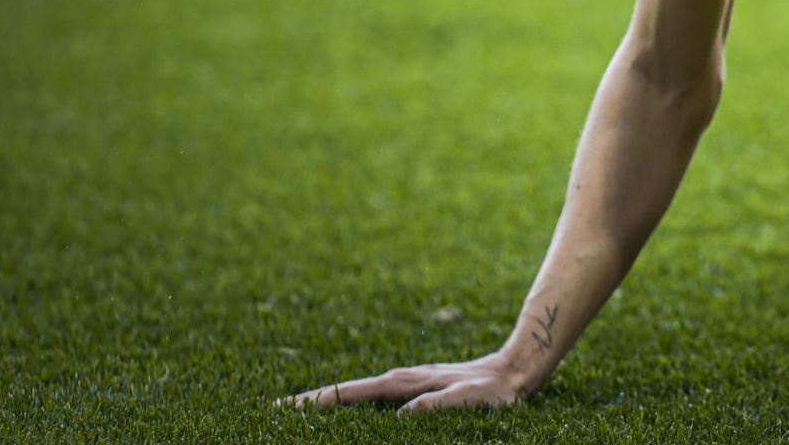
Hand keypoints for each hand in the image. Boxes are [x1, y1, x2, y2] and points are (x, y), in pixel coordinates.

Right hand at [280, 353, 529, 414]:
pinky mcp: (415, 390)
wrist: (514, 372)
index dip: (318, 403)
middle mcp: (399, 381)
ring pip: (358, 396)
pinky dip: (353, 405)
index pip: (351, 395)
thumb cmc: (492, 392)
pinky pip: (374, 399)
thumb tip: (403, 416)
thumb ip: (436, 407)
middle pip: (345, 393)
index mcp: (404, 384)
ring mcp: (407, 384)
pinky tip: (347, 416)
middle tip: (274, 414)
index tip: (285, 410)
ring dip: (329, 404)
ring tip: (299, 416)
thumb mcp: (467, 402)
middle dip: (311, 403)